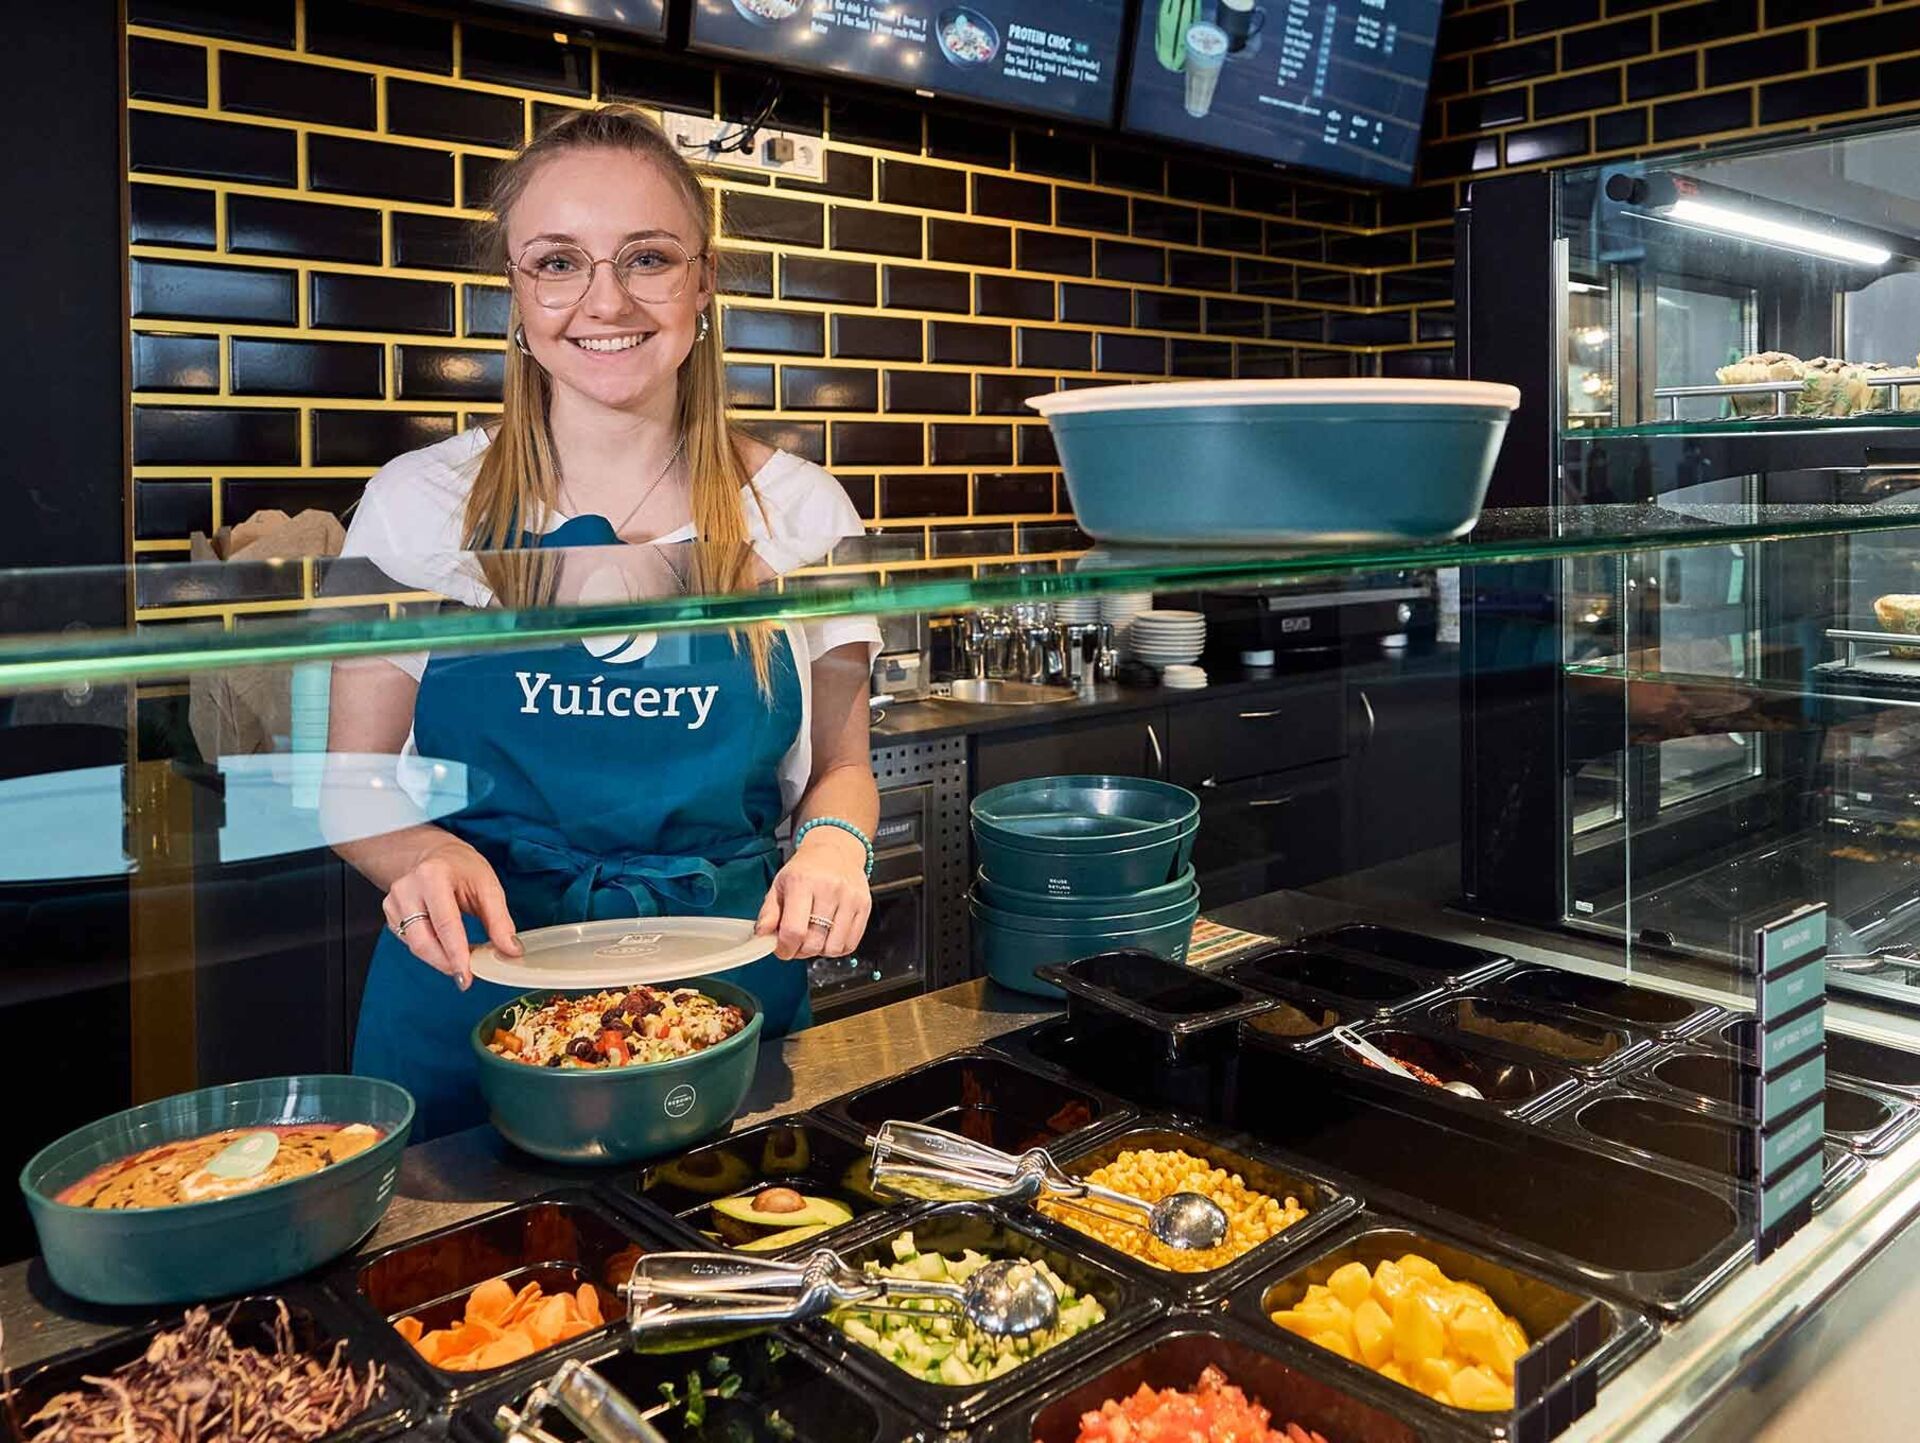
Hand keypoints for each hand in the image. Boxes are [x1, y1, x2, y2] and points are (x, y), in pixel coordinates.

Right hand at [382, 837, 520, 988]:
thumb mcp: (488, 886)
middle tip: (466, 977)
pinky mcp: (390, 914)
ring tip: (461, 962)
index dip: (456, 954)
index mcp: (433, 876)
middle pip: (423, 940)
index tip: (467, 976)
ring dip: (439, 960)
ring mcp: (393, 902)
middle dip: (446, 963)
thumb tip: (510, 950)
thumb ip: (499, 921)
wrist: (435, 855)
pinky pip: (410, 942)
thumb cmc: (462, 868)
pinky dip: (431, 951)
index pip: (445, 923)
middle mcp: (407, 888)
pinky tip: (446, 949)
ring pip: (415, 945)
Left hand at [756, 827, 870, 960]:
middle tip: (796, 943)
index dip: (784, 948)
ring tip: (815, 937)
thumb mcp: (780, 884)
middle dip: (801, 951)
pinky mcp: (864, 906)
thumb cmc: (806, 869)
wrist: (836, 849)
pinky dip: (837, 947)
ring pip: (833, 947)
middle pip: (814, 942)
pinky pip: (850, 943)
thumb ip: (768, 912)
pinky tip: (829, 936)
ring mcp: (850, 898)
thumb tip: (762, 936)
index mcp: (802, 882)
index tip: (782, 949)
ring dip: (820, 950)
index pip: (793, 930)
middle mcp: (829, 889)